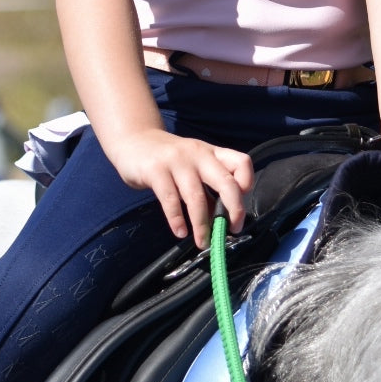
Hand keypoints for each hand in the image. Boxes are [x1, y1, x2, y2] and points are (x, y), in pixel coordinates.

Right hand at [108, 128, 254, 248]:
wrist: (133, 139)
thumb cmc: (168, 159)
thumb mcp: (192, 168)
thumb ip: (207, 190)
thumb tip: (221, 221)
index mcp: (212, 153)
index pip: (241, 162)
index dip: (247, 183)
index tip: (240, 204)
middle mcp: (198, 154)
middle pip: (226, 182)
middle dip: (234, 209)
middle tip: (233, 230)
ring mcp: (177, 161)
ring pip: (196, 197)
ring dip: (202, 224)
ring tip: (202, 242)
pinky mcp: (155, 170)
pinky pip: (170, 200)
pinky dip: (177, 219)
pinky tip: (180, 231)